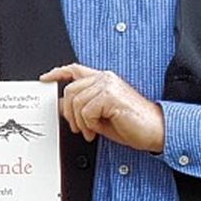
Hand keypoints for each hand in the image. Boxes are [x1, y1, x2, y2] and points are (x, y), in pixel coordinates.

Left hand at [41, 63, 164, 152]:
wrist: (155, 131)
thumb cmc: (132, 125)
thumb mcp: (99, 116)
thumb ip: (81, 108)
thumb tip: (61, 106)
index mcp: (103, 80)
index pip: (75, 70)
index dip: (57, 72)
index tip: (45, 79)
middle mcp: (105, 78)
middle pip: (70, 90)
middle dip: (69, 113)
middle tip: (79, 128)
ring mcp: (108, 85)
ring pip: (76, 102)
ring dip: (80, 122)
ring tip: (91, 131)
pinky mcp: (110, 96)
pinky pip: (86, 111)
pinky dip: (89, 124)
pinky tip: (99, 129)